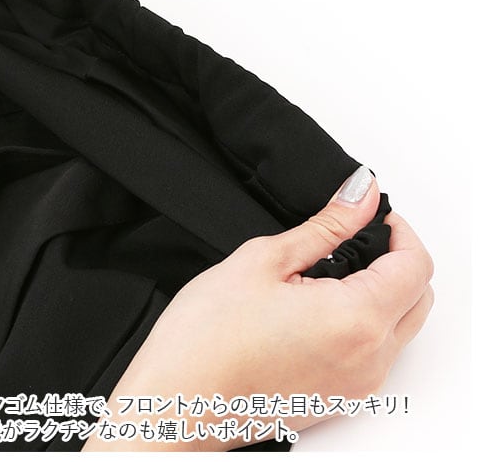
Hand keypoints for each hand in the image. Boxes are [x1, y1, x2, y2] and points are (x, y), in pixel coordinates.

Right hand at [83, 167, 433, 451]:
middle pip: (419, 298)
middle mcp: (369, 361)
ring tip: (327, 272)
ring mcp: (357, 386)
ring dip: (383, 292)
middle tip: (355, 238)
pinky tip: (317, 307)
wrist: (177, 400)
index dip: (400, 231)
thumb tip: (359, 196)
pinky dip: (365, 322)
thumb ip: (325, 226)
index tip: (374, 216)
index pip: (416, 266)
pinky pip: (377, 354)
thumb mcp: (265, 259)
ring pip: (401, 328)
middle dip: (398, 260)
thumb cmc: (207, 336)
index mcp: (355, 320)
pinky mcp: (339, 400)